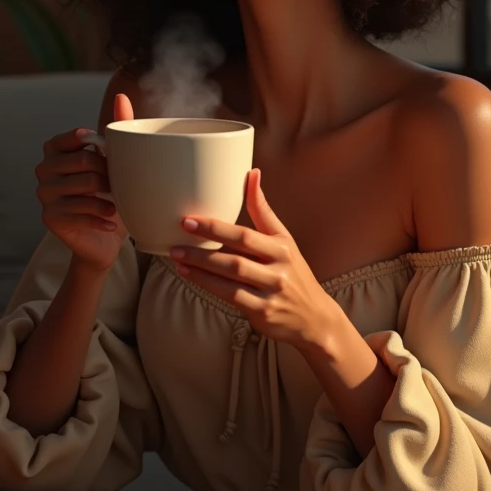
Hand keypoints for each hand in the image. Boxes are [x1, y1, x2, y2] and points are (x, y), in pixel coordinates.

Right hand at [35, 92, 133, 271]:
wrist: (102, 238)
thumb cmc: (110, 193)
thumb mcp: (115, 160)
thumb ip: (118, 127)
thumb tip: (121, 96)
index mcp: (55, 149)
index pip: (73, 137)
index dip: (96, 146)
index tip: (108, 156)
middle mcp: (44, 169)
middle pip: (83, 161)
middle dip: (108, 174)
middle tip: (119, 186)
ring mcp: (44, 194)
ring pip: (84, 187)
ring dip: (108, 198)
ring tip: (116, 204)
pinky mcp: (50, 218)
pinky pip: (81, 212)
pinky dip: (103, 218)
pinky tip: (110, 222)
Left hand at [169, 168, 337, 348]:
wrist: (313, 316)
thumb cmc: (292, 272)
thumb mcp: (283, 239)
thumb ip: (262, 210)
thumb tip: (252, 174)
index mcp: (281, 248)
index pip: (244, 235)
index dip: (215, 227)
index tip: (190, 219)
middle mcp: (278, 269)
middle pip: (235, 257)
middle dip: (202, 247)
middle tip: (177, 239)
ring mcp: (270, 292)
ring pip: (230, 277)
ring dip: (199, 267)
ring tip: (176, 257)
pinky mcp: (262, 312)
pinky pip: (230, 296)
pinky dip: (207, 285)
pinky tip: (189, 275)